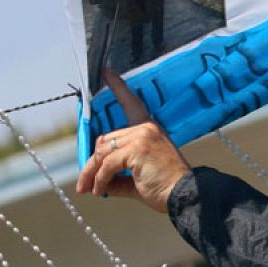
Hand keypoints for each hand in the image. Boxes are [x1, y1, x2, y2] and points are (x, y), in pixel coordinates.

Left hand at [75, 68, 191, 211]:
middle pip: (104, 140)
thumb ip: (116, 173)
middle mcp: (145, 127)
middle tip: (84, 184)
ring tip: (90, 190)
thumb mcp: (137, 176)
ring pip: (101, 152)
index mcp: (149, 129)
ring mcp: (141, 136)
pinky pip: (106, 164)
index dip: (118, 87)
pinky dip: (100, 180)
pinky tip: (101, 191)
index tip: (107, 71)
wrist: (184, 195)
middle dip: (91, 163)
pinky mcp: (137, 148)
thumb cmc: (165, 187)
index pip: (131, 103)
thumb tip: (92, 180)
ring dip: (92, 173)